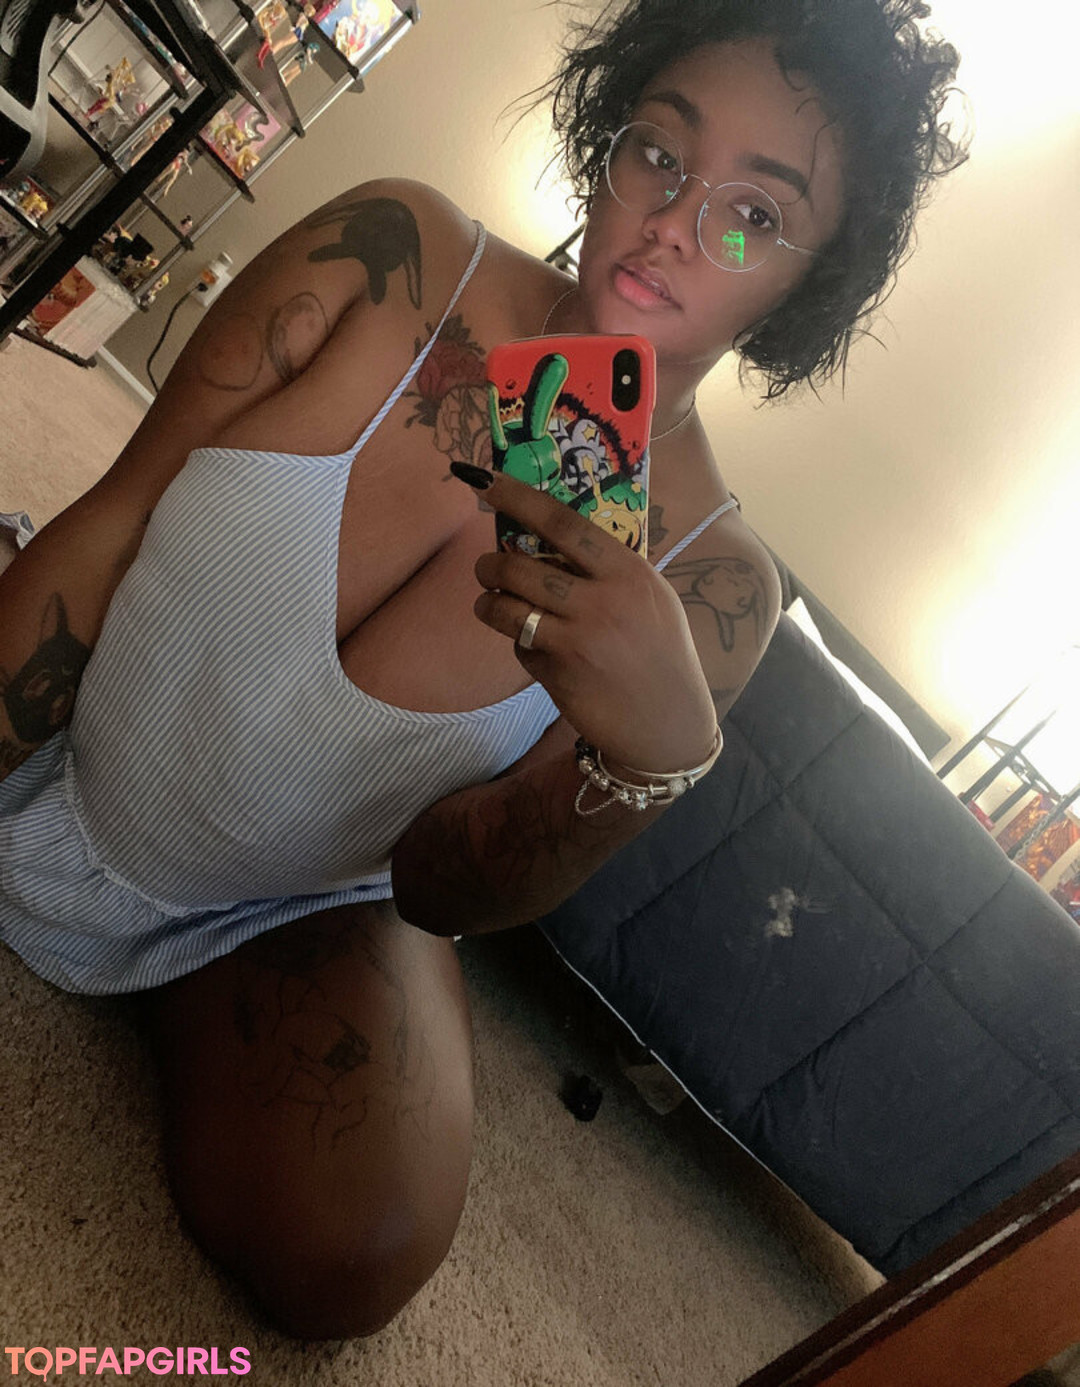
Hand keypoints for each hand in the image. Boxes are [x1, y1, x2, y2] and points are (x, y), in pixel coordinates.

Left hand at [464, 469, 717, 772]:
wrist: (669, 725)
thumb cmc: (660, 655)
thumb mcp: (650, 599)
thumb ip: (608, 570)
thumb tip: (549, 537)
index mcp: (628, 572)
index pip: (563, 522)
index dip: (518, 498)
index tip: (485, 481)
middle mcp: (603, 600)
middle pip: (521, 565)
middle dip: (490, 564)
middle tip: (485, 567)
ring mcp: (579, 638)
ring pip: (506, 607)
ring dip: (488, 602)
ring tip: (490, 603)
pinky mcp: (559, 672)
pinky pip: (520, 646)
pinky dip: (518, 644)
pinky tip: (535, 649)